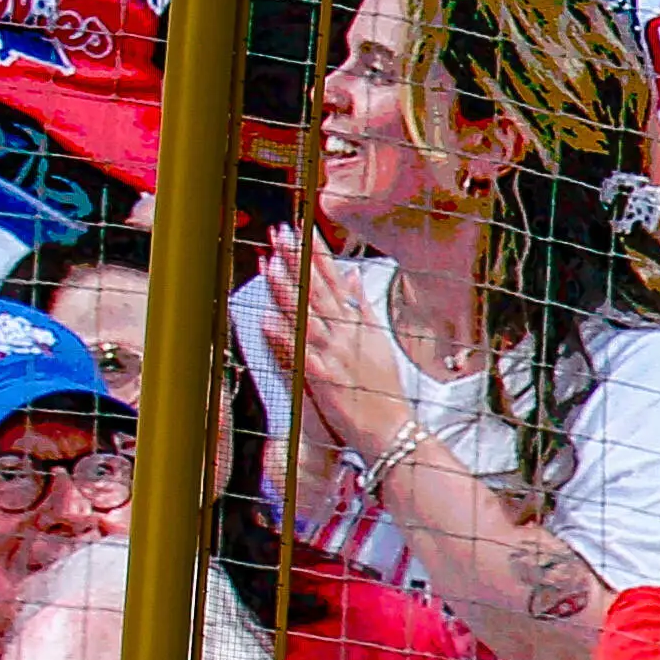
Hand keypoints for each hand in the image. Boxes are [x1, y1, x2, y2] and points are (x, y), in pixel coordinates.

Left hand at [266, 235, 408, 462]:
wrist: (392, 429)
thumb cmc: (384, 388)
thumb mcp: (379, 341)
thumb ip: (364, 309)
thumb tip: (354, 279)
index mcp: (359, 323)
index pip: (336, 281)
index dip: (318, 256)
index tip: (303, 230)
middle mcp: (347, 334)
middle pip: (318, 291)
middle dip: (298, 261)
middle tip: (280, 234)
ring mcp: (336, 355)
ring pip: (307, 316)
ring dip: (287, 290)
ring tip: (269, 265)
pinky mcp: (325, 379)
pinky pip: (300, 355)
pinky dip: (284, 338)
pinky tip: (266, 321)